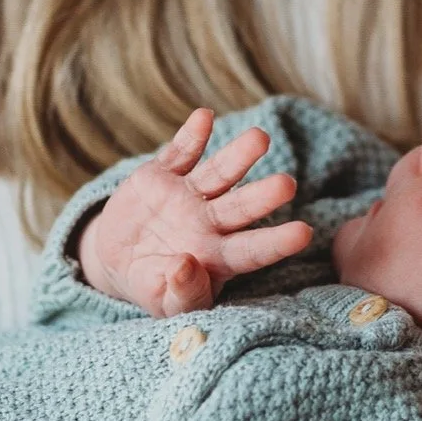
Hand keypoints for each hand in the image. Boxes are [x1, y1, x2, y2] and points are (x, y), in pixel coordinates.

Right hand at [77, 108, 312, 316]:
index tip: (304, 233)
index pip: (252, 250)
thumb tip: (185, 267)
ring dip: (239, 156)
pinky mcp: (163, 174)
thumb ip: (181, 293)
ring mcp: (189, 195)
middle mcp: (211, 221)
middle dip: (264, 195)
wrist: (117, 258)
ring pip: (219, 174)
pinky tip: (204, 118)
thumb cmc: (153, 285)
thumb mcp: (165, 303)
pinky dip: (191, 136)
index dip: (277, 242)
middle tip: (288, 184)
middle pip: (242, 206)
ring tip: (260, 138)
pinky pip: (180, 153)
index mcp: (218, 257)